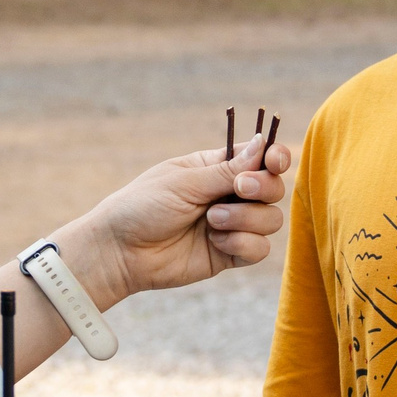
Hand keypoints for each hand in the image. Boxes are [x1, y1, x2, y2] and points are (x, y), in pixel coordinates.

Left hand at [65, 133, 290, 303]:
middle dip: (262, 187)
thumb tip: (264, 143)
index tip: (273, 162)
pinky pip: (260, 249)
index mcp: (216, 168)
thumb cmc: (143, 206)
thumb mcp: (185, 182)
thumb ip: (227, 169)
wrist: (120, 251)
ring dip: (246, 218)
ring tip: (212, 221)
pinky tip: (214, 243)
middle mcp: (228, 194)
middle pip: (274, 188)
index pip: (260, 158)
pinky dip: (242, 244)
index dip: (275, 158)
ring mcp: (231, 225)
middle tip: (239, 188)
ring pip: (271, 219)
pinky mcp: (230, 254)